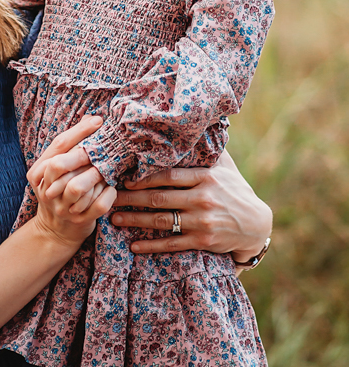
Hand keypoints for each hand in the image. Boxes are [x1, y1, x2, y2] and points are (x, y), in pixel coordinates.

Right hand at [29, 116, 116, 247]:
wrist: (55, 231)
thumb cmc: (59, 191)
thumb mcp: (55, 170)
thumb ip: (69, 147)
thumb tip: (92, 118)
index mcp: (38, 174)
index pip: (57, 146)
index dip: (78, 131)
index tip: (98, 121)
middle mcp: (46, 190)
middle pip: (61, 165)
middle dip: (84, 154)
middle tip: (104, 146)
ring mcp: (62, 208)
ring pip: (78, 187)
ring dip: (97, 176)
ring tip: (107, 169)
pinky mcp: (79, 221)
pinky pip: (98, 205)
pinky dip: (108, 194)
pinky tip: (112, 187)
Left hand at [110, 150, 271, 258]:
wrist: (256, 225)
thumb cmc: (236, 191)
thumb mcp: (226, 168)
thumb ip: (209, 150)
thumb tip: (200, 122)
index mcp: (206, 177)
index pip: (169, 175)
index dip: (145, 177)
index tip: (125, 178)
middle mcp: (203, 198)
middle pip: (160, 198)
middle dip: (132, 198)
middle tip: (110, 196)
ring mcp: (202, 221)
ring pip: (162, 220)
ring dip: (135, 220)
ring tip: (115, 218)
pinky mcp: (202, 241)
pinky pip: (172, 243)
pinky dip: (152, 245)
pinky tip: (134, 245)